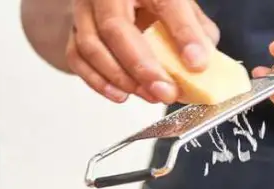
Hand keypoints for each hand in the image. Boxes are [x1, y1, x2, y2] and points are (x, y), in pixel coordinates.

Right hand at [65, 0, 220, 103]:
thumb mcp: (175, 1)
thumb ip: (192, 26)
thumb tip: (202, 60)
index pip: (165, 2)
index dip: (183, 32)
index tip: (197, 63)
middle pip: (115, 28)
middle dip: (141, 66)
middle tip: (165, 91)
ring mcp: (83, 10)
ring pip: (90, 46)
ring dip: (119, 77)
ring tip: (148, 95)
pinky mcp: (72, 30)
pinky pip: (76, 58)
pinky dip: (97, 81)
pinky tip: (120, 94)